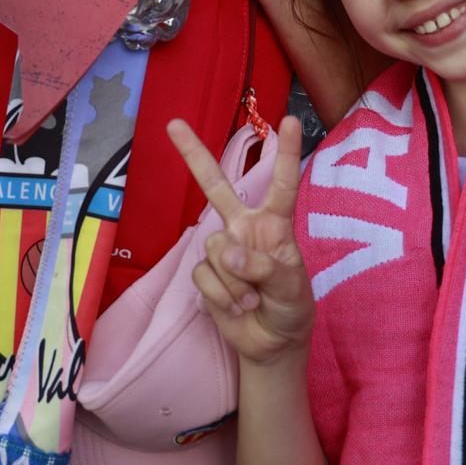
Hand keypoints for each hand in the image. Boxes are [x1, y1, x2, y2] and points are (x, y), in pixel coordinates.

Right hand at [167, 116, 313, 366]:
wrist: (272, 344)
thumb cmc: (291, 306)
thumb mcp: (292, 288)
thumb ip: (264, 267)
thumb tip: (228, 252)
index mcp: (275, 224)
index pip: (282, 184)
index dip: (287, 153)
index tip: (290, 121)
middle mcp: (245, 228)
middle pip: (216, 186)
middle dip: (193, 155)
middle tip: (173, 124)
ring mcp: (223, 249)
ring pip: (214, 248)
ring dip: (235, 280)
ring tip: (253, 299)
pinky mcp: (206, 273)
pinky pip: (204, 275)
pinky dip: (222, 295)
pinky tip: (237, 306)